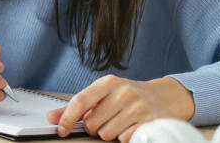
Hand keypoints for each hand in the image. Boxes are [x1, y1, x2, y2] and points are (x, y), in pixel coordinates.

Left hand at [46, 75, 194, 141]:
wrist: (167, 96)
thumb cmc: (130, 95)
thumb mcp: (105, 94)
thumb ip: (78, 106)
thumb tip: (52, 117)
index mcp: (108, 83)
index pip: (80, 101)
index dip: (67, 118)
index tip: (61, 130)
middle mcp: (123, 92)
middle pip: (93, 123)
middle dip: (95, 127)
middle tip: (107, 120)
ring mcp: (138, 107)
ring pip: (107, 134)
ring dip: (110, 133)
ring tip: (121, 122)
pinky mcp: (150, 122)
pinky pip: (124, 139)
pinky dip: (125, 137)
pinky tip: (132, 127)